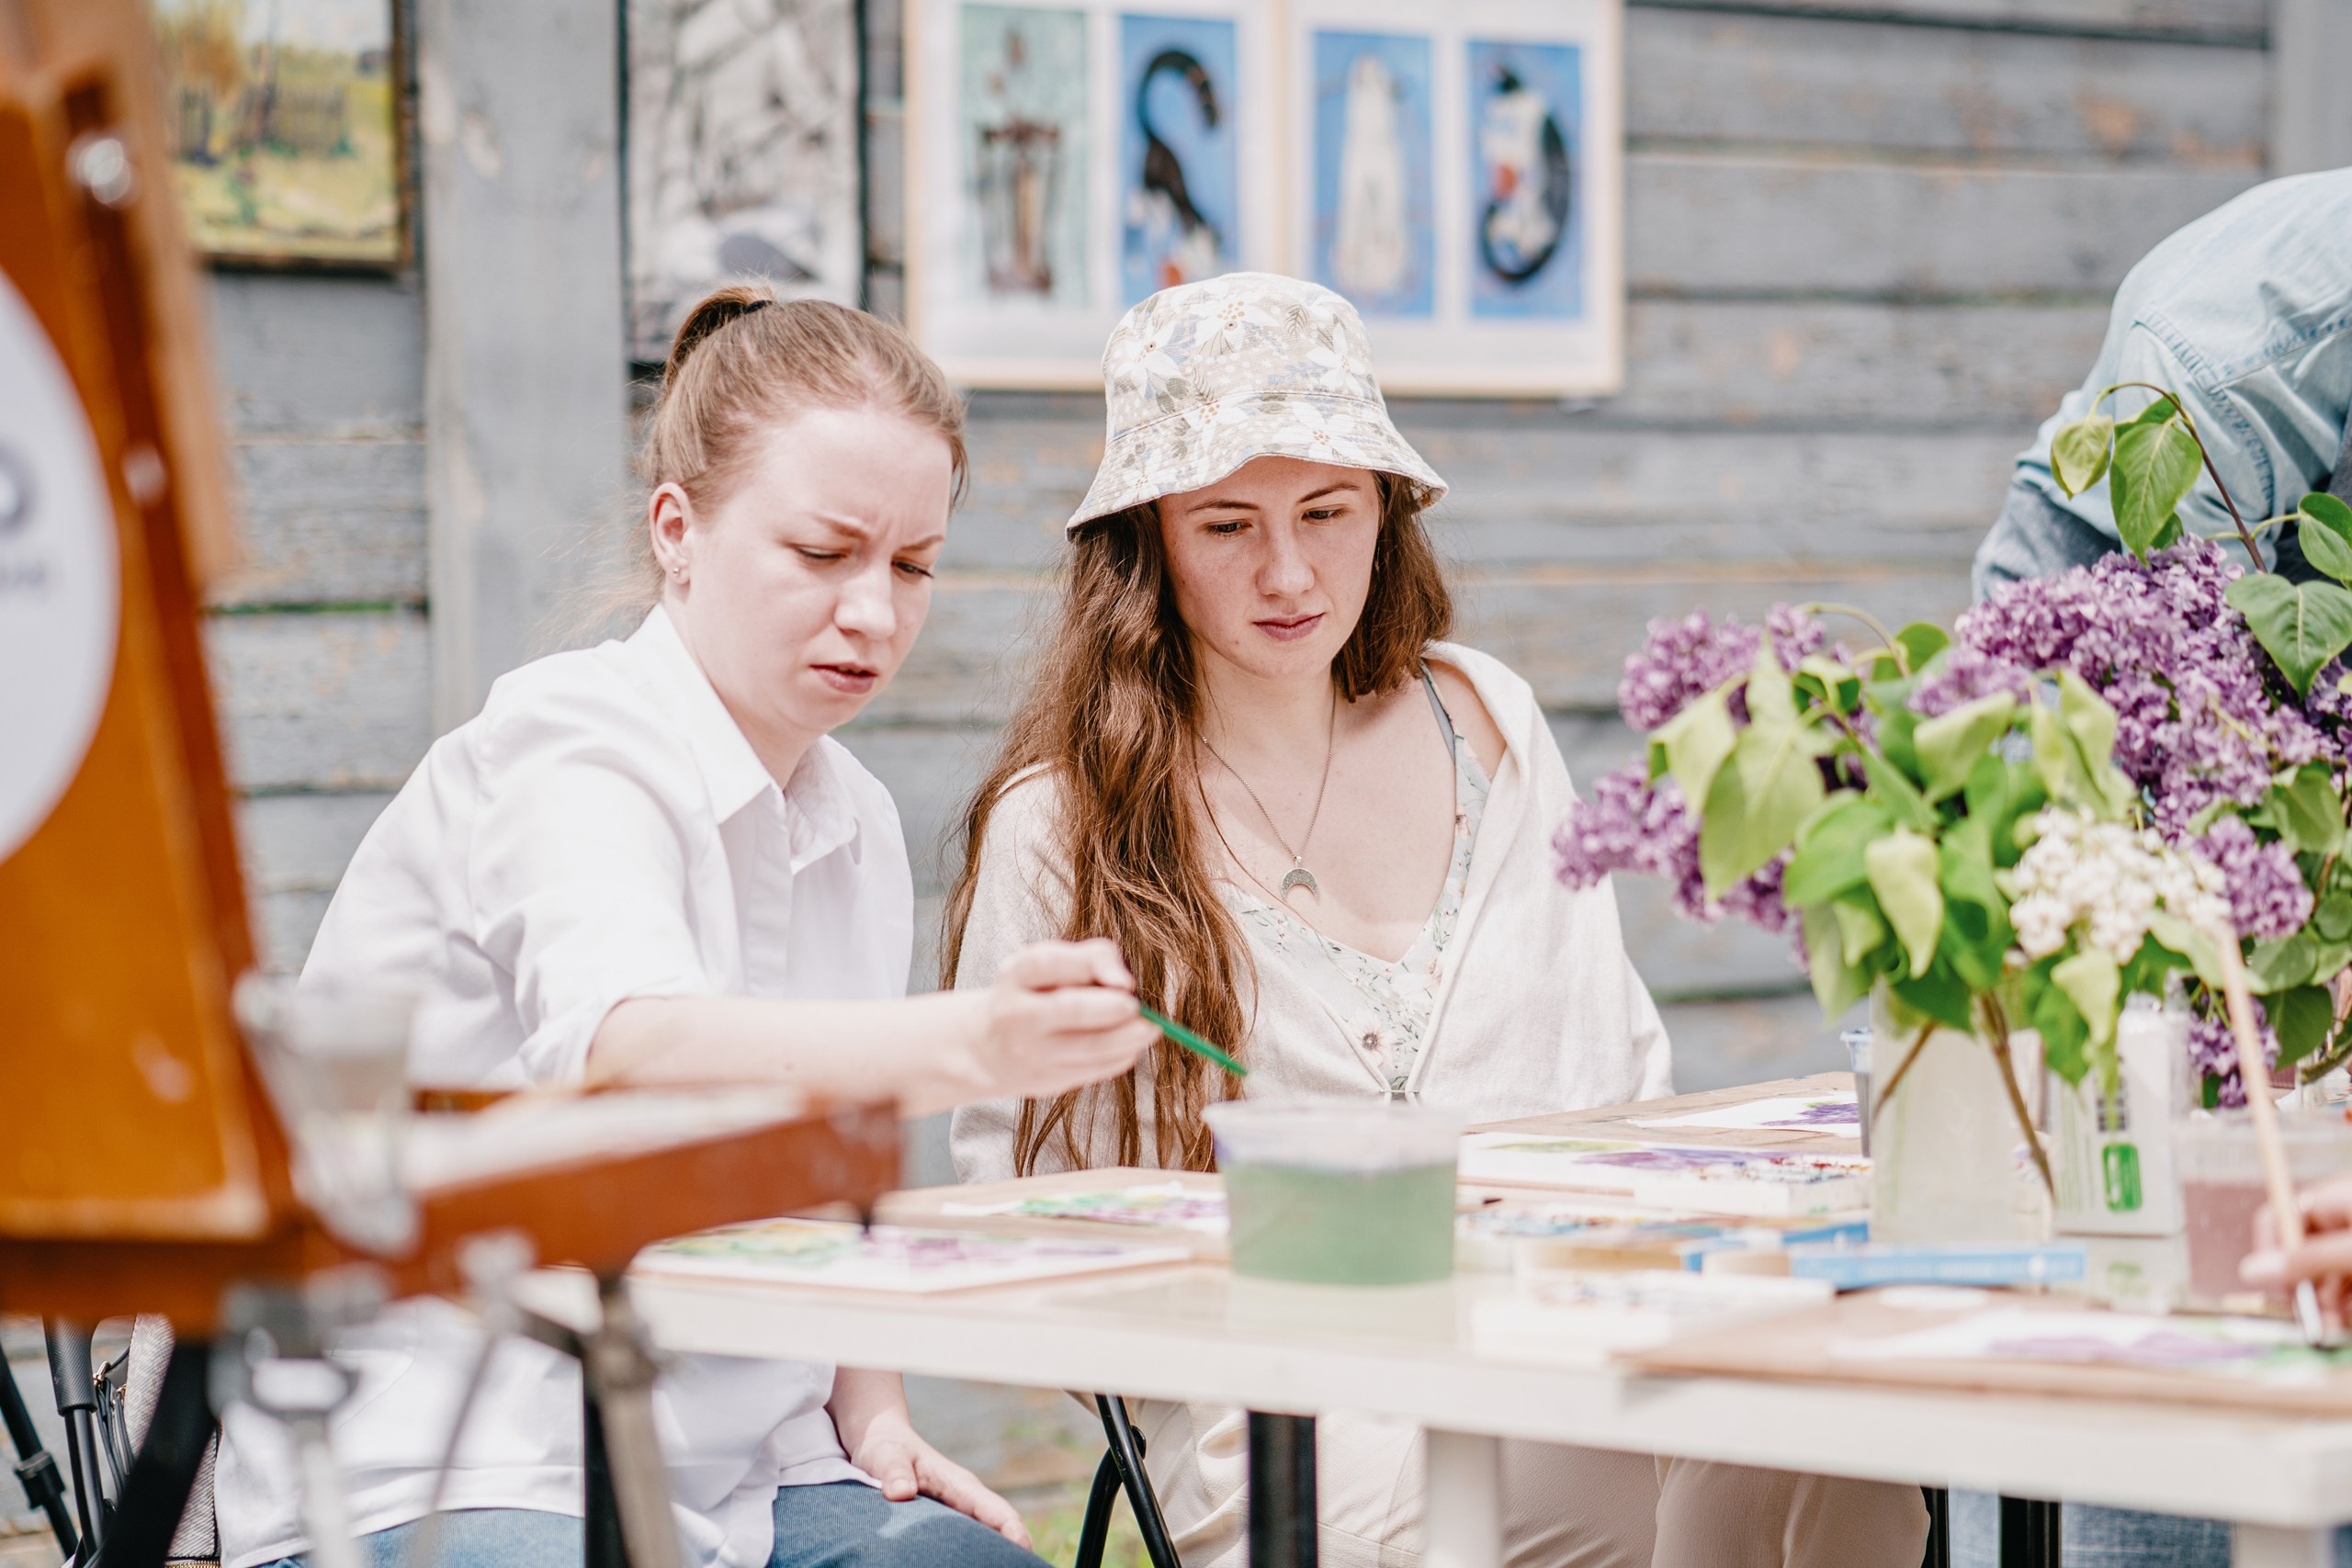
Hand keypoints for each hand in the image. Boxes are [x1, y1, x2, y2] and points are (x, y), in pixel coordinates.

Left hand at [843, 1404, 1032, 1547]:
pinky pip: (966, 1543)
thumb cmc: (884, 1448)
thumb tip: (901, 1493)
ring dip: (993, 1557)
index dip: (1014, 1532)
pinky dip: (972, 1557)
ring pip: (986, 1539)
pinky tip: (965, 1567)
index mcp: (960, 1486)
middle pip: (1000, 1532)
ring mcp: (958, 1514)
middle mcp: (966, 1501)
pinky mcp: (945, 1524)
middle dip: (1013, 1554)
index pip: (997, 1512)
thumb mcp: (885, 1456)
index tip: (1025, 1551)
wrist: (879, 1442)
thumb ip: (894, 1472)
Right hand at [961, 938, 1154, 1100]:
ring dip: (1129, 1037)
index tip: (1125, 981)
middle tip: (1138, 1008)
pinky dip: (1121, 1056)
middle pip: (1071, 1008)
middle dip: (1113, 1008)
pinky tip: (1130, 1045)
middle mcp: (1017, 1014)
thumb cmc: (1036, 993)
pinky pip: (1095, 1069)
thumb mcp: (1054, 963)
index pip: (1050, 962)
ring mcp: (1030, 1052)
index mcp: (1016, 974)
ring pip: (1091, 1047)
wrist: (989, 1049)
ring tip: (1149, 1028)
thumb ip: (1095, 957)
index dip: (1092, 967)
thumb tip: (1127, 983)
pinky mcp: (1046, 1082)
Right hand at [2241, 1172, 2351, 1331]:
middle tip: (2318, 1323)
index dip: (2272, 1254)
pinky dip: (2347, 1305)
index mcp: (2334, 1197)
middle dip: (2306, 1291)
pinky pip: (2347, 1284)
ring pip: (2327, 1275)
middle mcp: (2342, 1217)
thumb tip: (2250, 1271)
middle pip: (2303, 1254)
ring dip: (2328, 1304)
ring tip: (2339, 1327)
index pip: (2278, 1219)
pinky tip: (2350, 1320)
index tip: (2281, 1291)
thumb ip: (2306, 1261)